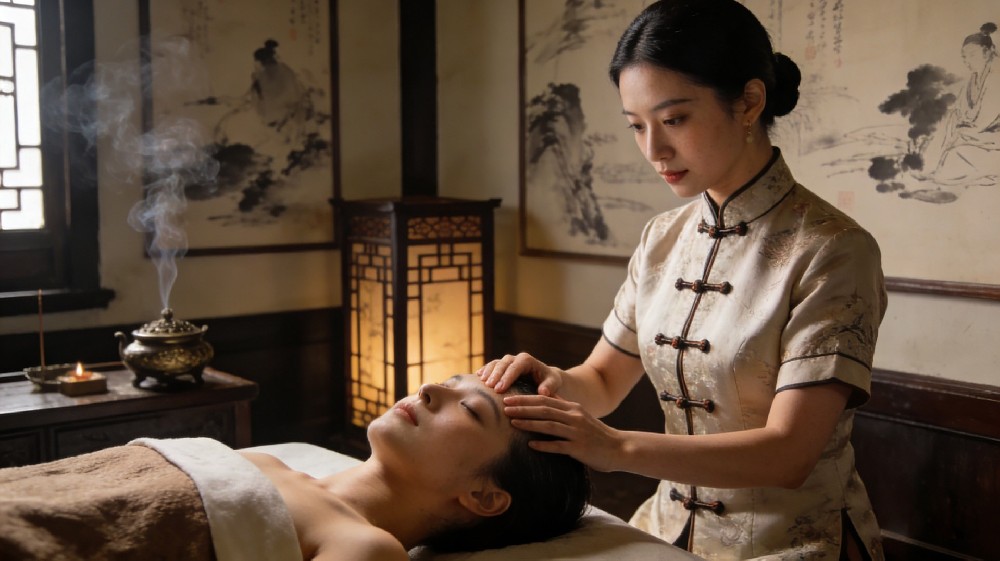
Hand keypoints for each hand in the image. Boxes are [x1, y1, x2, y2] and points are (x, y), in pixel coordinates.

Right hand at [477, 352, 562, 395]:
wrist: (545, 377)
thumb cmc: (549, 381)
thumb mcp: (553, 383)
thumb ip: (549, 386)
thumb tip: (543, 392)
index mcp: (527, 360)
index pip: (515, 367)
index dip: (507, 377)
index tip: (500, 389)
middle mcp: (516, 358)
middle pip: (503, 364)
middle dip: (495, 375)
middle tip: (489, 387)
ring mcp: (507, 361)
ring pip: (495, 363)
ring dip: (488, 372)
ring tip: (482, 383)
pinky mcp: (501, 366)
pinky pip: (491, 365)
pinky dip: (485, 370)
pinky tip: (478, 376)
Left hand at [502, 394, 623, 472]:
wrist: (619, 448)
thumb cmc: (596, 434)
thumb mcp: (580, 416)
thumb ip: (563, 408)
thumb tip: (545, 398)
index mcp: (573, 408)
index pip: (544, 400)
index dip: (525, 399)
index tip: (508, 399)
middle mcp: (574, 417)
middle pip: (544, 409)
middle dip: (522, 408)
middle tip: (504, 407)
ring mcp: (577, 432)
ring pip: (549, 425)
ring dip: (529, 423)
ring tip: (512, 422)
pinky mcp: (579, 448)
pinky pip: (559, 446)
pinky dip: (544, 445)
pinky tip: (530, 445)